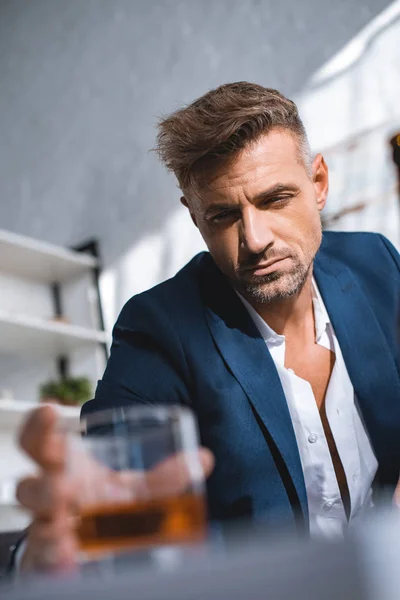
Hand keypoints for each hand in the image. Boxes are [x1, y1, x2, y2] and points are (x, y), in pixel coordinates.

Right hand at [16, 406, 213, 572]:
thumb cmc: (106, 504)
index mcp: (68, 469)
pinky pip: (44, 560)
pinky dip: (56, 558)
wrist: (91, 545)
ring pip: (36, 524)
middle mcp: (53, 499)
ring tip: (67, 519)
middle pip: (29, 486)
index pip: (40, 442)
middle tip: (66, 483)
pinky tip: (71, 557)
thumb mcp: (135, 487)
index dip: (38, 427)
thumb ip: (167, 475)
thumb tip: (204, 458)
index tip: (48, 410)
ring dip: (52, 526)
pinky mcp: (50, 560)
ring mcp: (49, 530)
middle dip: (42, 481)